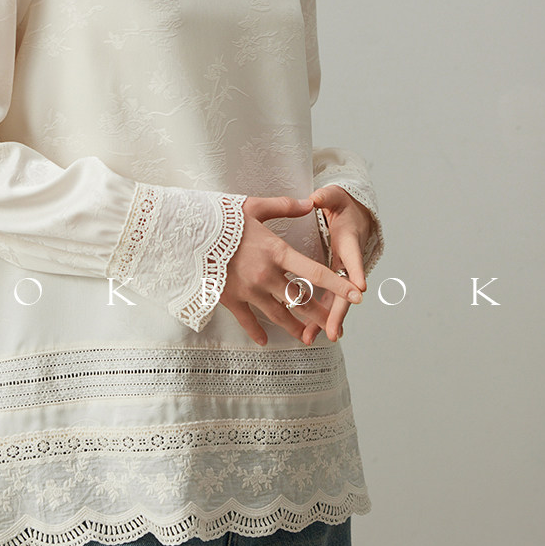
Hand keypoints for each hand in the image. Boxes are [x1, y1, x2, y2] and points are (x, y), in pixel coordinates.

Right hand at [219, 196, 363, 346]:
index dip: (338, 285)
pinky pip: (248, 321)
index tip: (357, 296)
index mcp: (276, 251)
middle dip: (321, 314)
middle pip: (301, 300)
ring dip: (296, 327)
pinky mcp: (230, 299)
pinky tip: (264, 342)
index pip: (315, 272)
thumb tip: (309, 203)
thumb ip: (284, 207)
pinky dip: (257, 333)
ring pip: (279, 315)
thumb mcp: (254, 207)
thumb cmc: (222, 218)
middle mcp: (266, 275)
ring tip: (308, 336)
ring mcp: (249, 290)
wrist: (187, 234)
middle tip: (335, 325)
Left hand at [299, 186, 372, 345]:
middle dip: (339, 311)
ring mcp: (342, 271)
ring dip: (327, 319)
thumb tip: (317, 198)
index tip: (360, 288)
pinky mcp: (333, 278)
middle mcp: (348, 261)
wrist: (354, 213)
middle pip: (345, 290)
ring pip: (337, 299)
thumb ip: (327, 197)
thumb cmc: (342, 205)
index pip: (353, 258)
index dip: (356, 272)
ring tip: (314, 337)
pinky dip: (321, 315)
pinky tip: (309, 331)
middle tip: (332, 330)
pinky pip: (328, 298)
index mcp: (349, 241)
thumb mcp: (334, 196)